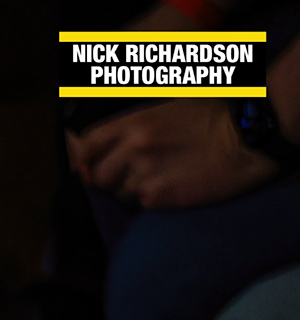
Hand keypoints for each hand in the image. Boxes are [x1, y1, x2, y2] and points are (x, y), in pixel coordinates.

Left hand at [65, 107, 273, 209]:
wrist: (247, 137)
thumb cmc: (215, 116)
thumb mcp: (172, 105)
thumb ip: (138, 123)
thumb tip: (111, 141)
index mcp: (136, 121)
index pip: (88, 144)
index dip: (82, 158)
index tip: (85, 166)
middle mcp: (134, 147)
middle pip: (100, 176)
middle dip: (111, 178)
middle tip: (135, 172)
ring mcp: (144, 174)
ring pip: (120, 193)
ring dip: (133, 189)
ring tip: (162, 175)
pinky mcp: (157, 197)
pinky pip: (141, 205)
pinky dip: (152, 199)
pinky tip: (174, 185)